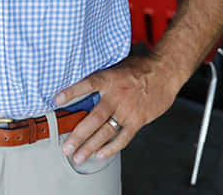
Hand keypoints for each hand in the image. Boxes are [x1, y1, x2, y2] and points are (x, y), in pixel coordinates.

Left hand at [53, 53, 183, 164]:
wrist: (166, 71)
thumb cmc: (140, 68)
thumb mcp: (117, 66)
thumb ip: (102, 80)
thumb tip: (83, 91)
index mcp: (109, 78)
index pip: (87, 84)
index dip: (72, 92)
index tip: (57, 100)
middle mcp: (117, 95)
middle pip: (94, 118)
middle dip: (78, 135)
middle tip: (66, 147)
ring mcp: (127, 109)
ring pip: (106, 131)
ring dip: (90, 146)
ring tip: (78, 157)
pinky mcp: (138, 120)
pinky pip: (123, 137)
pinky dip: (111, 148)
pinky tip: (100, 155)